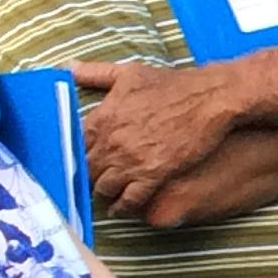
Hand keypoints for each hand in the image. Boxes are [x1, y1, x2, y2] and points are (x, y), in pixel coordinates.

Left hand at [72, 59, 242, 217]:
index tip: (77, 160)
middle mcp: (111, 142)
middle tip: (89, 181)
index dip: (73, 155)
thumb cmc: (172, 85)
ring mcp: (131, 161)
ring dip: (102, 193)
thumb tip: (68, 68)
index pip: (73, 145)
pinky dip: (122, 207)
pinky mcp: (153, 174)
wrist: (210, 99)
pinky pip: (130, 199)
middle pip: (85, 170)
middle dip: (86, 177)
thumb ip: (94, 73)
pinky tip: (120, 209)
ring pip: (103, 188)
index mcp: (102, 118)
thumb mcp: (129, 73)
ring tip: (104, 195)